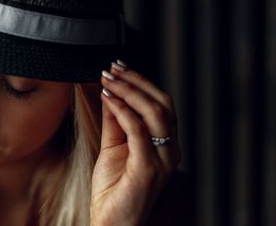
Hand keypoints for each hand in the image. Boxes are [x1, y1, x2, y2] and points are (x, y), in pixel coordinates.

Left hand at [91, 61, 180, 225]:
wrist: (112, 223)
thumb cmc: (113, 189)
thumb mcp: (112, 147)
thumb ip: (115, 122)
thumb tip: (111, 94)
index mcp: (164, 145)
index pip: (161, 105)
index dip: (142, 83)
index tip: (120, 68)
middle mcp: (169, 150)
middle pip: (162, 104)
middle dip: (136, 82)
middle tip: (113, 69)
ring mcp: (162, 160)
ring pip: (154, 113)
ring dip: (129, 91)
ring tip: (109, 79)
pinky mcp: (148, 168)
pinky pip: (138, 130)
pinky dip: (122, 109)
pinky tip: (108, 98)